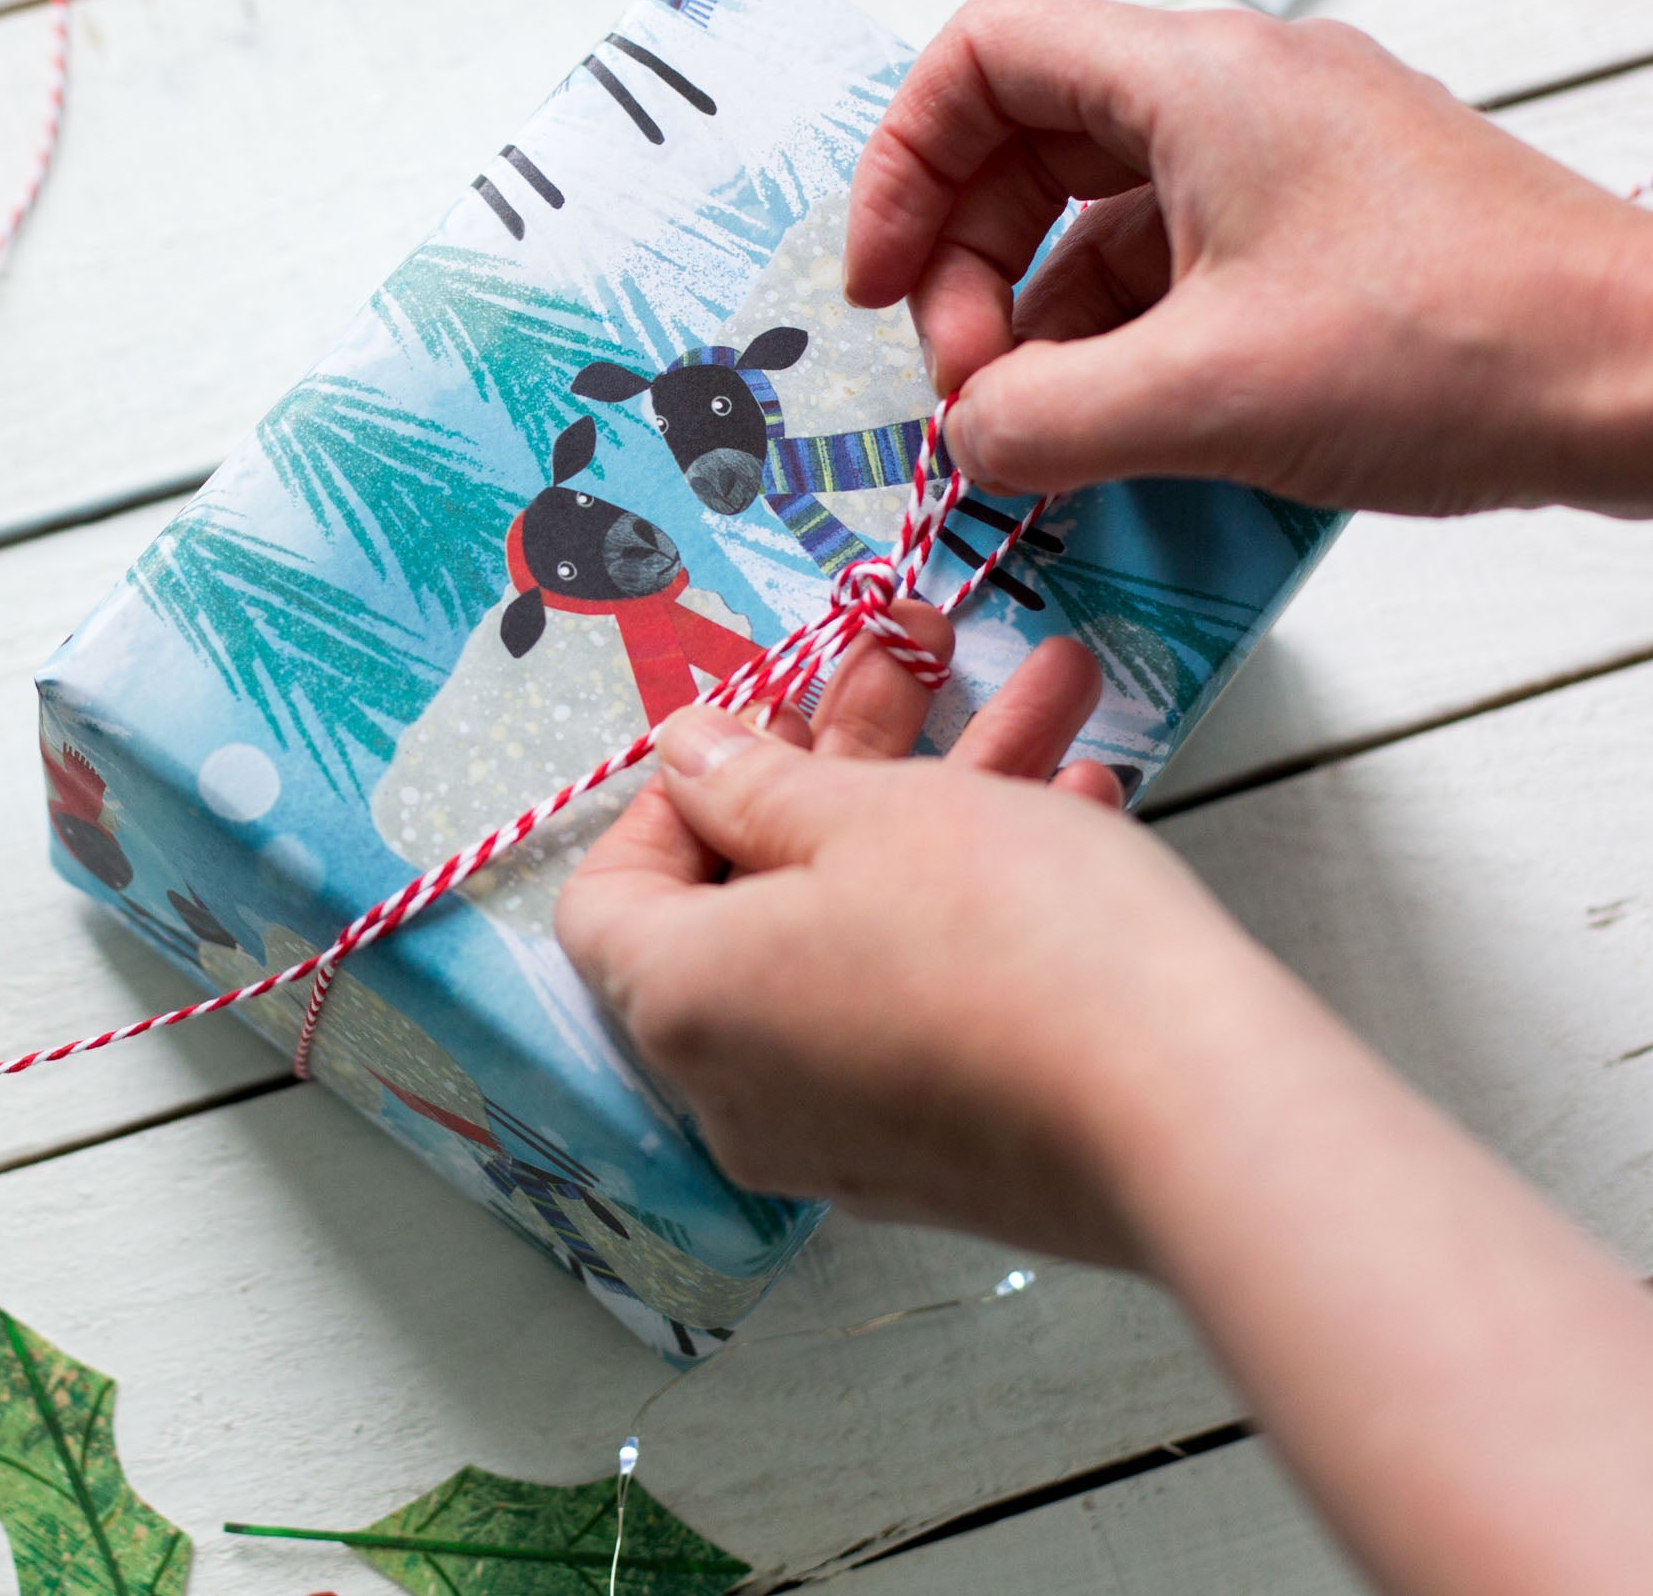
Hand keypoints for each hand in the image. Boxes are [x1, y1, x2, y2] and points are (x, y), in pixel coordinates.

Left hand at [556, 622, 1266, 1263]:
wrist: (1196, 1115)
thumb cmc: (1005, 935)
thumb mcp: (870, 813)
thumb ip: (755, 781)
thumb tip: (684, 756)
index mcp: (684, 1004)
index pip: (609, 897)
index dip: (672, 795)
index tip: (764, 723)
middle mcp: (741, 1087)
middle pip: (756, 894)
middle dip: (852, 755)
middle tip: (921, 658)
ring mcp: (845, 1130)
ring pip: (863, 928)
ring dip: (944, 800)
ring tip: (1050, 690)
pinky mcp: (945, 1147)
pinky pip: (924, 998)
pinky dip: (976, 902)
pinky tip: (1077, 800)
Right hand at [844, 0, 1652, 517]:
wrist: (1650, 380)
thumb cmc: (1457, 349)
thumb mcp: (1206, 396)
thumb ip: (1040, 419)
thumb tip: (964, 436)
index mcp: (1195, 81)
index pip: (982, 58)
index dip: (901, 168)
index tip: (878, 287)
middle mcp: (1232, 97)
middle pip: (1025, 142)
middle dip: (967, 269)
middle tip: (972, 389)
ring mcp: (1279, 164)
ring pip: (1093, 216)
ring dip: (1036, 321)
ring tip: (1037, 430)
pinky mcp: (1315, 232)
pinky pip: (1167, 266)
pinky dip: (1113, 341)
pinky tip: (1110, 427)